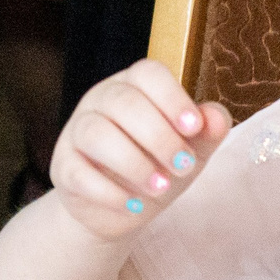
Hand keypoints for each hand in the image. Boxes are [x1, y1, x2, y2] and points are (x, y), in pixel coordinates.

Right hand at [49, 60, 231, 241]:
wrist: (120, 207)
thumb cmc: (157, 166)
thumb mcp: (189, 150)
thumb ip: (206, 133)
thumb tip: (216, 116)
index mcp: (133, 88)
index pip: (148, 72)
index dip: (172, 97)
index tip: (194, 128)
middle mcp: (100, 101)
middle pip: (122, 101)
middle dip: (159, 136)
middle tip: (184, 167)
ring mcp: (76, 132)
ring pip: (95, 133)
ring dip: (134, 163)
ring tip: (160, 187)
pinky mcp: (63, 167)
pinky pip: (78, 172)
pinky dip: (109, 192)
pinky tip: (132, 205)